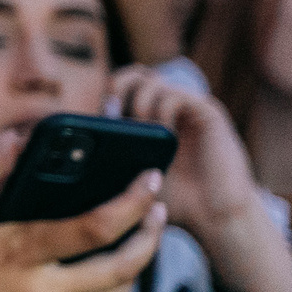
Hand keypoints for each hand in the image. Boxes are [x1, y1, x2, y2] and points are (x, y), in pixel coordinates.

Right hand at [0, 121, 165, 291]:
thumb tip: (11, 139)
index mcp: (15, 254)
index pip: (96, 227)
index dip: (132, 202)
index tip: (150, 182)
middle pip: (119, 269)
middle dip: (149, 238)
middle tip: (156, 214)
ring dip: (132, 271)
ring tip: (137, 245)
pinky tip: (105, 287)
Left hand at [111, 68, 258, 238]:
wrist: (216, 218)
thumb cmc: (176, 202)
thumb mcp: (131, 179)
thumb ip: (110, 161)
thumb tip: (75, 152)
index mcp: (149, 119)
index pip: (122, 87)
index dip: (107, 96)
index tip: (98, 120)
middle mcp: (169, 109)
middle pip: (136, 73)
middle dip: (117, 86)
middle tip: (112, 112)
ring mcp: (188, 109)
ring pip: (153, 80)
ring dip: (138, 102)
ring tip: (141, 131)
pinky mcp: (208, 113)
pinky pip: (176, 95)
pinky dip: (162, 110)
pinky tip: (164, 133)